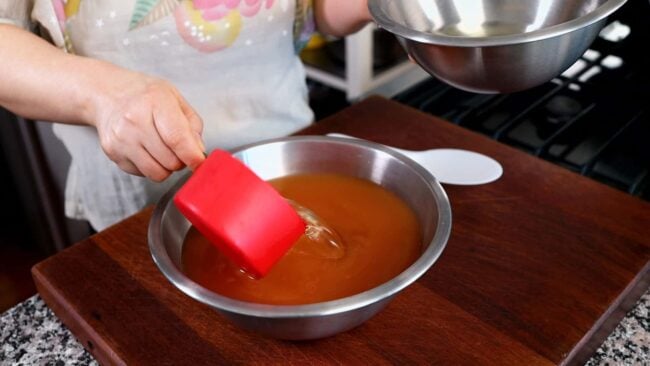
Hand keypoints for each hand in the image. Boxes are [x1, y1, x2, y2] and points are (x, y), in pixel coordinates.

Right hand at [90, 70, 204, 181]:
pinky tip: (146, 149)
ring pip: (157, 173)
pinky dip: (150, 167)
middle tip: (179, 150)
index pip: (177, 138)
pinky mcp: (112, 152)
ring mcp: (121, 138)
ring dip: (166, 167)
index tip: (200, 163)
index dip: (192, 156)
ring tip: (163, 151)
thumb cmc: (146, 96)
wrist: (108, 93)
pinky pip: (142, 174)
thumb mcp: (176, 99)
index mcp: (155, 101)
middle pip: (170, 161)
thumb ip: (193, 126)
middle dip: (181, 161)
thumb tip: (198, 153)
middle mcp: (134, 120)